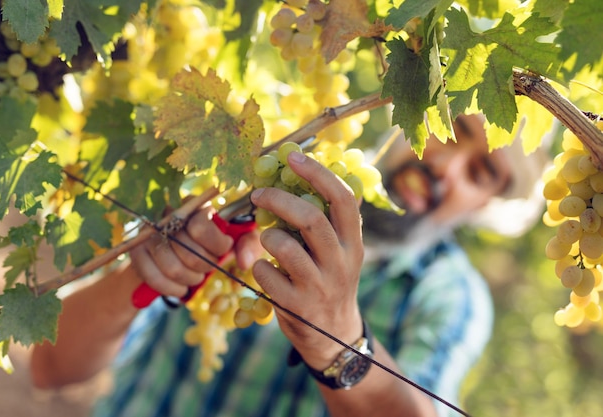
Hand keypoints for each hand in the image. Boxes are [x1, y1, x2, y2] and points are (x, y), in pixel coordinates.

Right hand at [129, 205, 260, 297]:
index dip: (217, 246)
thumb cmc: (212, 243)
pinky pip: (153, 277)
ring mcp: (149, 233)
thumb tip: (244, 263)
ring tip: (196, 277)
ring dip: (190, 279)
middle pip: (189, 251)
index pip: (201, 227)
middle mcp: (169, 215)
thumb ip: (248, 244)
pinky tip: (181, 290)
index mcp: (195, 206)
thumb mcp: (236, 240)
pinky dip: (171, 289)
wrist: (175, 253)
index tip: (224, 250)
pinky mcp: (136, 251)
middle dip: (205, 266)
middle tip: (208, 267)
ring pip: (171, 266)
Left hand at [250, 151, 364, 368]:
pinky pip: (265, 272)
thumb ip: (331, 222)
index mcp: (353, 243)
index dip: (317, 174)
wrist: (333, 337)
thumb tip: (311, 174)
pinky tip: (266, 271)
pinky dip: (258, 265)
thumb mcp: (342, 253)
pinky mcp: (295, 305)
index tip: (293, 157)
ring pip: (284, 246)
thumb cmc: (331, 282)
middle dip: (279, 200)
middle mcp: (340, 263)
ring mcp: (318, 286)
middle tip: (258, 194)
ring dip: (267, 236)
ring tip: (268, 239)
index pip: (343, 199)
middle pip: (311, 219)